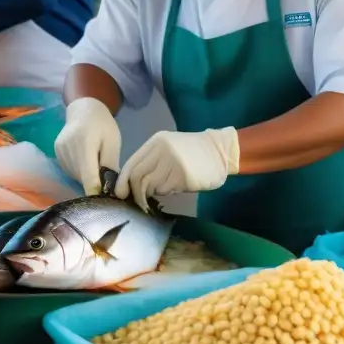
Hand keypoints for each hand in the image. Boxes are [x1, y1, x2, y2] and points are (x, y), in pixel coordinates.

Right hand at [55, 97, 121, 195]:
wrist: (83, 110)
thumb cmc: (103, 125)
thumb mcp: (113, 143)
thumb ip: (111, 165)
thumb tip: (113, 189)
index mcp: (85, 144)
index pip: (88, 176)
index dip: (95, 192)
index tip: (103, 203)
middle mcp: (68, 149)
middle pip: (81, 177)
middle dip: (94, 182)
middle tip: (106, 179)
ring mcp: (60, 151)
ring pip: (75, 175)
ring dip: (86, 176)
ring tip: (96, 165)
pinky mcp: (56, 153)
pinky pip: (70, 170)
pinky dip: (79, 171)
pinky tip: (87, 161)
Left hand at [115, 127, 239, 211]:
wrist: (221, 151)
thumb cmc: (194, 152)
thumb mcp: (170, 149)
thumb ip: (152, 161)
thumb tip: (132, 183)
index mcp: (156, 142)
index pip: (132, 164)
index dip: (123, 182)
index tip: (121, 194)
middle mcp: (162, 150)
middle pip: (138, 176)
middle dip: (135, 193)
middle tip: (139, 201)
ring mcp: (173, 162)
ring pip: (151, 185)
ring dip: (153, 193)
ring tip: (164, 190)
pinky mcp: (183, 175)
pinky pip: (166, 190)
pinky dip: (166, 192)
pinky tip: (175, 188)